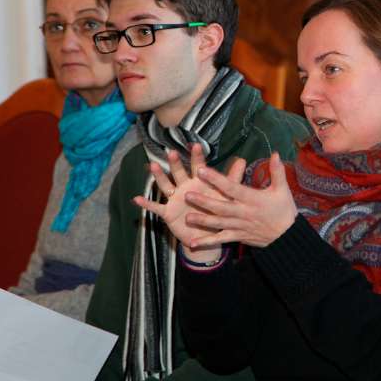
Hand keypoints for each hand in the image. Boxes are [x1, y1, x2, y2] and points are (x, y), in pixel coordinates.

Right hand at [134, 144, 244, 262]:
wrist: (207, 236)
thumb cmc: (216, 212)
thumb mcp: (225, 196)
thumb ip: (232, 179)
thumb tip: (243, 160)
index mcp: (199, 182)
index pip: (198, 167)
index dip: (196, 157)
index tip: (195, 145)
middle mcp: (184, 187)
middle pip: (179, 172)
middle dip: (176, 163)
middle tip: (172, 152)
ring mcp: (174, 199)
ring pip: (165, 185)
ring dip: (159, 176)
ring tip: (152, 166)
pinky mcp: (168, 212)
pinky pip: (156, 207)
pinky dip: (146, 203)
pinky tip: (136, 198)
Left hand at [185, 152, 296, 248]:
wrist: (288, 236)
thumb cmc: (284, 211)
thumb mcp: (282, 189)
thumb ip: (277, 171)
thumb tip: (276, 154)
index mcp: (252, 199)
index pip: (232, 188)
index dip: (216, 179)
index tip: (202, 170)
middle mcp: (243, 212)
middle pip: (221, 207)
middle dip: (204, 201)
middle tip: (187, 194)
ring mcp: (239, 226)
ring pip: (218, 223)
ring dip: (203, 221)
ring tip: (187, 217)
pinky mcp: (238, 236)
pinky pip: (221, 239)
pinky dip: (207, 242)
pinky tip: (193, 243)